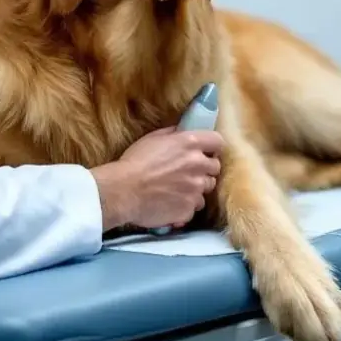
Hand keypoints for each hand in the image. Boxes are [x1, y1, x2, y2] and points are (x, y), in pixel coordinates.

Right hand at [92, 126, 223, 231]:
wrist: (123, 191)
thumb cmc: (134, 162)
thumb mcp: (153, 138)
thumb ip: (173, 134)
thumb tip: (183, 131)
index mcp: (190, 144)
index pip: (218, 142)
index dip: (212, 148)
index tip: (206, 152)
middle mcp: (198, 165)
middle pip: (215, 168)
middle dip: (204, 170)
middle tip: (188, 173)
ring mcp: (196, 189)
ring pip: (206, 189)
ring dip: (196, 189)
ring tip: (178, 191)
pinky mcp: (189, 209)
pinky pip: (194, 208)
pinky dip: (185, 207)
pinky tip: (171, 204)